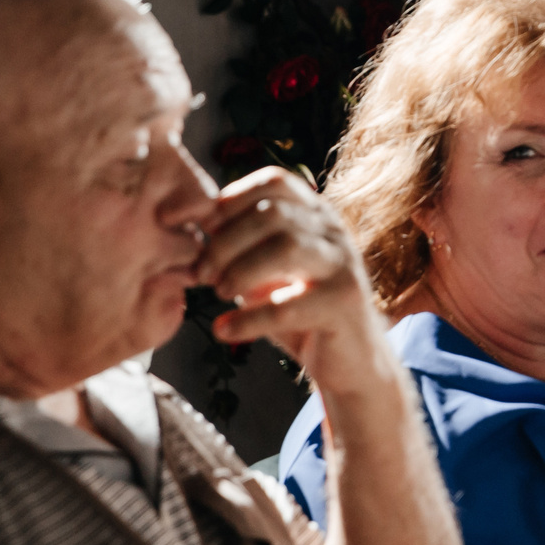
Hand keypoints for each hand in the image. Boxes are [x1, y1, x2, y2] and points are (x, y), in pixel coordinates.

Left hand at [197, 167, 392, 392]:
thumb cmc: (301, 313)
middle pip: (274, 212)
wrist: (351, 362)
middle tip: (203, 272)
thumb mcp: (268, 274)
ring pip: (287, 246)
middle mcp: (333, 232)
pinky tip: (225, 330)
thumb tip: (193, 231)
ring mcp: (342, 266)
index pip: (275, 183)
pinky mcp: (343, 304)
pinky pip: (289, 305)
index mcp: (316, 216)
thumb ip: (241, 250)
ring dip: (240, 270)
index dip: (232, 200)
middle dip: (227, 240)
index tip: (202, 230)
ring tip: (219, 292)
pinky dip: (247, 319)